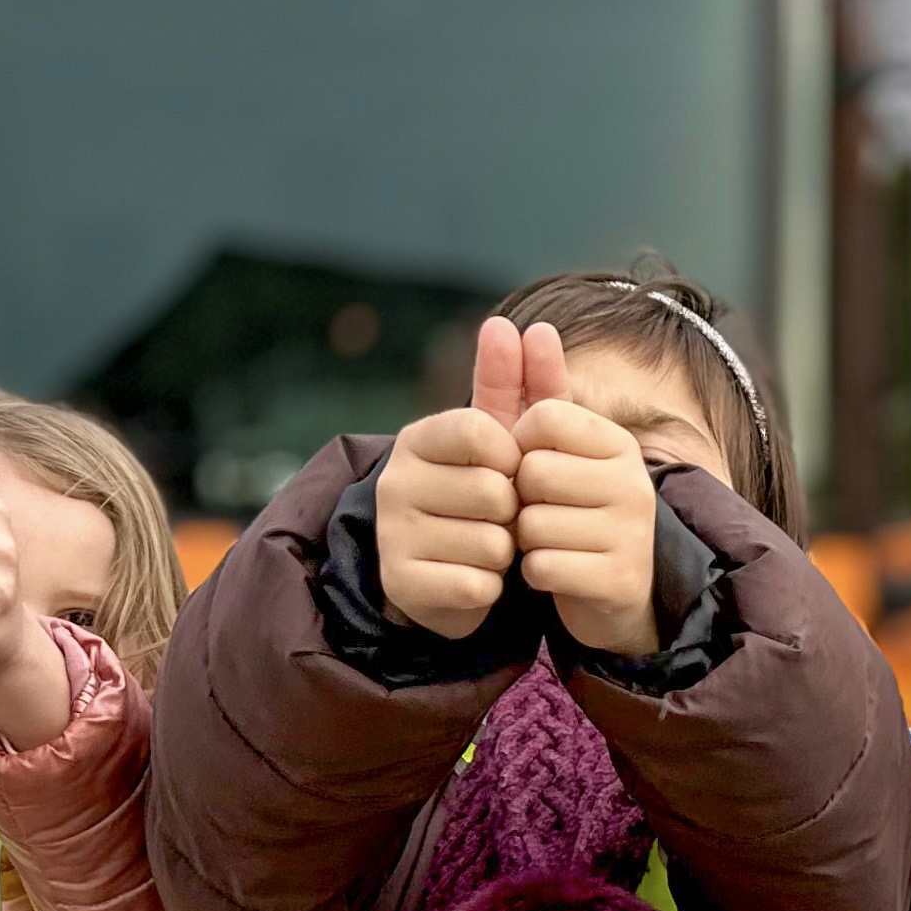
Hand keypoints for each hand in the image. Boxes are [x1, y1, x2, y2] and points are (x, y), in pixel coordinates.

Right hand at [378, 317, 531, 639]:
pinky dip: (489, 586)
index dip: (512, 456)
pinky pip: (478, 585)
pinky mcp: (402, 582)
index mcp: (418, 438)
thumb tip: (517, 324)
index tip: (508, 468)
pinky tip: (472, 577)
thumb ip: (516, 382)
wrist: (443, 572)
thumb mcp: (503, 438)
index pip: (480, 431)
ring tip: (484, 547)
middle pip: (494, 491)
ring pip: (491, 542)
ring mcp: (393, 533)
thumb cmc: (481, 496)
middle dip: (513, 511)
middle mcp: (395, 480)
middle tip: (497, 517)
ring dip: (504, 551)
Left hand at [511, 327, 661, 657]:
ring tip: (556, 544)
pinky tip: (560, 572)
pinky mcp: (620, 580)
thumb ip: (537, 388)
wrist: (622, 594)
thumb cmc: (578, 512)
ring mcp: (631, 533)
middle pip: (531, 473)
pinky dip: (538, 574)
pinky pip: (543, 566)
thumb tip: (528, 326)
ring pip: (532, 524)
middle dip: (522, 499)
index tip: (539, 468)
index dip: (521, 446)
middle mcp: (632, 482)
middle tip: (546, 513)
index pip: (541, 418)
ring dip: (528, 541)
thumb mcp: (559, 449)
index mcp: (618, 443)